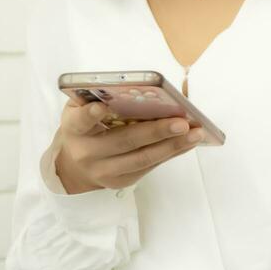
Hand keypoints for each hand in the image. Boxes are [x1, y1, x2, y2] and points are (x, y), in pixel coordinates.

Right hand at [54, 95, 205, 192]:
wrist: (75, 166)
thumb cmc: (85, 128)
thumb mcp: (80, 109)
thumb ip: (98, 96)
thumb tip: (138, 88)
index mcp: (74, 129)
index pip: (80, 121)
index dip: (90, 115)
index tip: (100, 108)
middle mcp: (87, 152)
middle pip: (124, 142)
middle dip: (156, 131)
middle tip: (182, 122)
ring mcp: (105, 170)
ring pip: (143, 158)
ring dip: (173, 145)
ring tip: (195, 133)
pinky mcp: (121, 181)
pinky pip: (151, 166)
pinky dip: (172, 152)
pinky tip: (188, 141)